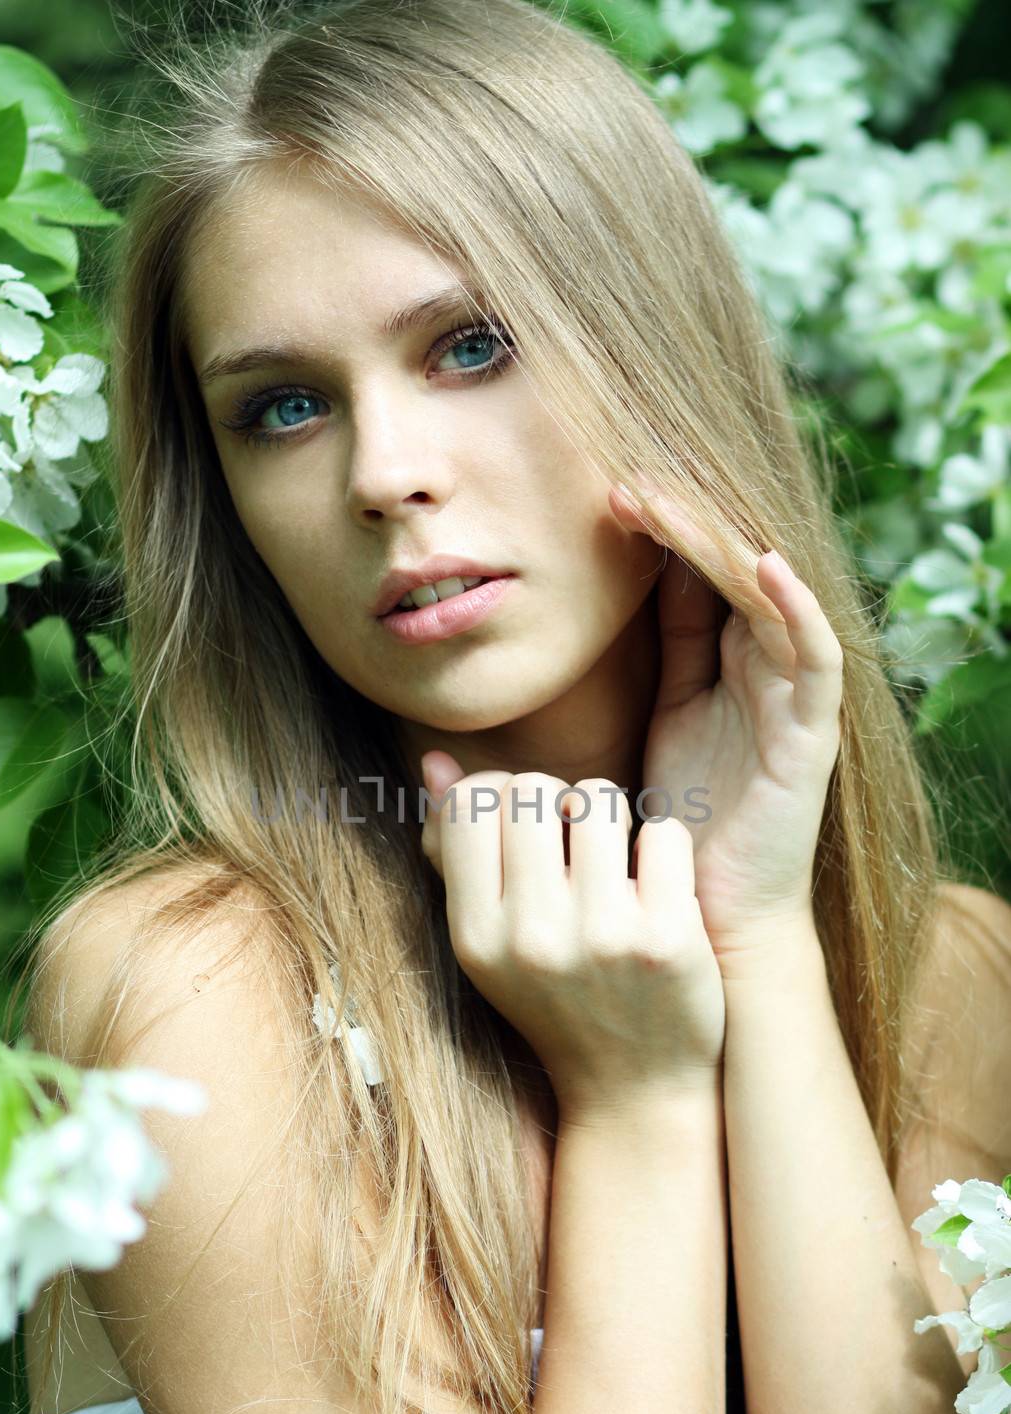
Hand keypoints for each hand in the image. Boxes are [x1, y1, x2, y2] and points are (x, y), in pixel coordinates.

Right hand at [419, 762, 725, 1123]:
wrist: (634, 1092)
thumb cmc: (556, 1000)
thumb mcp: (490, 941)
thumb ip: (456, 850)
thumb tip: (436, 761)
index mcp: (474, 936)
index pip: (471, 803)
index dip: (500, 794)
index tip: (525, 826)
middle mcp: (530, 938)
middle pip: (533, 788)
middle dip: (557, 801)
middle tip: (573, 841)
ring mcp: (601, 938)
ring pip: (599, 799)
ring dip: (611, 818)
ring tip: (614, 858)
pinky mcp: (667, 940)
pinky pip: (663, 831)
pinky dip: (663, 847)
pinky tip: (658, 883)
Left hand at [609, 483, 843, 967]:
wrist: (706, 915)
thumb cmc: (682, 822)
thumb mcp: (664, 718)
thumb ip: (667, 653)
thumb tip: (632, 588)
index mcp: (730, 665)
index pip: (704, 578)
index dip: (665, 533)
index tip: (609, 498)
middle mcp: (768, 671)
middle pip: (737, 574)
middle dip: (687, 525)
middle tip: (631, 485)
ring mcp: (795, 700)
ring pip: (774, 600)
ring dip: (725, 548)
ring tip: (674, 506)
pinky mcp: (813, 737)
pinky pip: (817, 660)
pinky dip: (798, 610)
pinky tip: (765, 567)